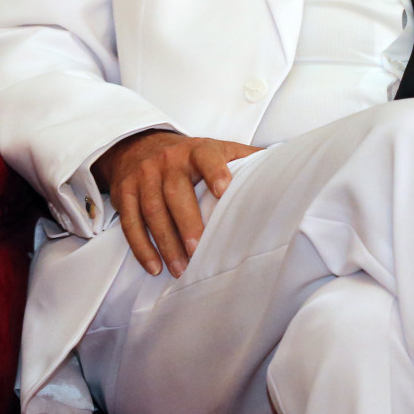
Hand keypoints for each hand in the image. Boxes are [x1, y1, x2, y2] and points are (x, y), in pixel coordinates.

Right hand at [93, 131, 260, 277]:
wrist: (140, 145)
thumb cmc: (192, 155)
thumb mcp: (220, 149)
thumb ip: (248, 158)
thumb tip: (288, 165)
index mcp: (197, 150)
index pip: (207, 158)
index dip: (216, 172)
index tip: (223, 190)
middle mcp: (168, 162)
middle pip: (175, 193)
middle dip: (186, 223)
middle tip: (197, 250)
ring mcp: (144, 177)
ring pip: (152, 211)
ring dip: (165, 243)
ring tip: (179, 268)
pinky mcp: (124, 193)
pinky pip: (130, 222)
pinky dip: (141, 247)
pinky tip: (154, 266)